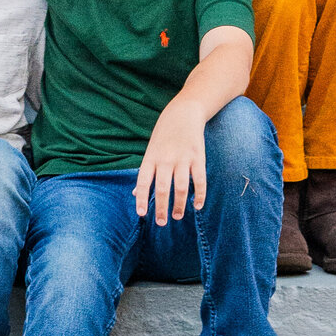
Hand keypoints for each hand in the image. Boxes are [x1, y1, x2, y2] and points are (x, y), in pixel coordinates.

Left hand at [134, 101, 207, 224]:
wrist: (183, 113)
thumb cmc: (163, 135)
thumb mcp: (150, 151)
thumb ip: (145, 173)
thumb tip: (135, 194)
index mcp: (151, 157)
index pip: (143, 181)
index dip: (142, 198)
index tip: (142, 214)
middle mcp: (165, 159)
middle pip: (163, 188)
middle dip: (162, 208)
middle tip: (161, 223)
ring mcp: (183, 158)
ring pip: (181, 187)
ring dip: (179, 205)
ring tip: (177, 217)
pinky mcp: (198, 157)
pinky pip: (200, 180)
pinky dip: (199, 195)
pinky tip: (197, 205)